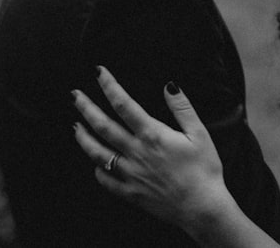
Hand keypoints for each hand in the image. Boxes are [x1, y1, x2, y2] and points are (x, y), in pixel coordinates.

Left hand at [72, 66, 234, 234]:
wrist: (201, 206)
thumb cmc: (205, 169)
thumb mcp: (199, 133)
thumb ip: (182, 107)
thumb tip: (169, 85)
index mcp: (152, 135)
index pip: (124, 104)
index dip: (109, 86)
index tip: (98, 72)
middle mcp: (136, 152)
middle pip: (103, 126)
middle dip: (87, 108)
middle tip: (74, 95)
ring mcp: (130, 174)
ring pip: (98, 153)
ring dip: (84, 138)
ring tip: (75, 126)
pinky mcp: (130, 193)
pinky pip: (106, 180)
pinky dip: (97, 170)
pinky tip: (95, 163)